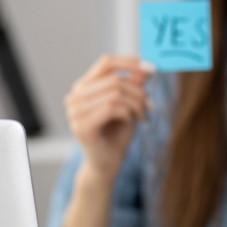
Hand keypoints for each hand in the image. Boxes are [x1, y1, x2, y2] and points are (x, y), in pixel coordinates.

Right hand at [64, 55, 155, 180]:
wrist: (108, 164)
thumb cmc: (117, 134)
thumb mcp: (130, 105)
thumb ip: (134, 86)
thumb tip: (146, 68)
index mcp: (84, 87)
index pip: (106, 63)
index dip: (130, 62)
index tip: (152, 68)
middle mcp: (75, 97)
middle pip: (114, 79)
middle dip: (138, 91)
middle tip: (151, 105)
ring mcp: (75, 112)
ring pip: (115, 94)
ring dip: (136, 104)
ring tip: (144, 115)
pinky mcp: (81, 126)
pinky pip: (111, 109)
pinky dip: (128, 114)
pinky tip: (131, 122)